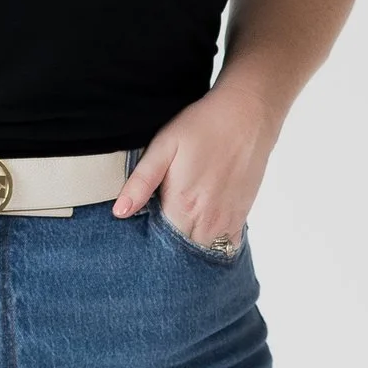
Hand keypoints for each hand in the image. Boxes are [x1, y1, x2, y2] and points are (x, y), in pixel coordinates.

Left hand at [111, 81, 276, 254]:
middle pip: (181, 252)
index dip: (148, 244)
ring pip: (203, 250)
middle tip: (156, 237)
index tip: (141, 238)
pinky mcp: (241, 215)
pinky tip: (200, 228)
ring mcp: (227, 221)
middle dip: (167, 250)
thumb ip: (141, 182)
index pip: (160, 244)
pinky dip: (212, 243)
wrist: (247, 115)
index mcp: (182, 206)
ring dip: (189, 247)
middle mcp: (207, 220)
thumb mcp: (164, 146)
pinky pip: (225, 245)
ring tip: (177, 232)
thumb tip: (120, 212)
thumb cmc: (203, 126)